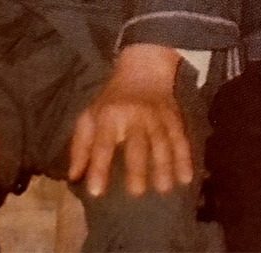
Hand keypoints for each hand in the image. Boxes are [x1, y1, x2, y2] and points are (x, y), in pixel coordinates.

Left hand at [68, 44, 192, 197]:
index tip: (96, 192)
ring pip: (162, 143)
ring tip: (164, 189)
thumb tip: (74, 177)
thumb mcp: (90, 116)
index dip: (99, 167)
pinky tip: (186, 177)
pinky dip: (185, 158)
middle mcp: (134, 116)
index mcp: (109, 116)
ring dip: (164, 166)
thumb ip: (81, 147)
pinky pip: (180, 138)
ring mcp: (156, 116)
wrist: (144, 68)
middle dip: (137, 168)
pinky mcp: (173, 117)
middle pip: (137, 144)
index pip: (103, 144)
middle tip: (137, 193)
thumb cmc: (112, 99)